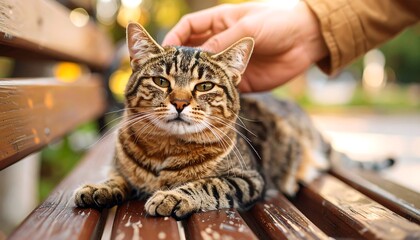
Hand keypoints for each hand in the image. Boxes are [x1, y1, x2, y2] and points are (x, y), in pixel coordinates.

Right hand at [162, 2, 327, 91]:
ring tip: (179, 94)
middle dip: (177, 64)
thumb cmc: (279, 22)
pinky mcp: (240, 81)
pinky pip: (220, 89)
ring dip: (191, 83)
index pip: (187, 29)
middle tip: (167, 76)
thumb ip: (222, 43)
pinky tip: (200, 104)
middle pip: (191, 54)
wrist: (308, 39)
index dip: (173, 39)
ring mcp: (228, 64)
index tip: (163, 53)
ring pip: (203, 74)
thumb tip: (197, 57)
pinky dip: (210, 96)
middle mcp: (220, 43)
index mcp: (218, 23)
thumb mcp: (248, 28)